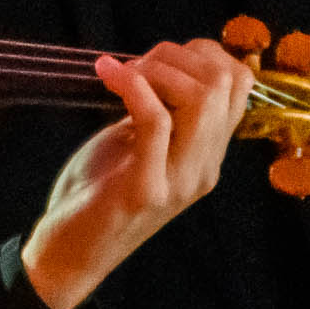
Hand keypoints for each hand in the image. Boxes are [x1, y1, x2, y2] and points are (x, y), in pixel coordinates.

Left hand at [16, 35, 257, 308]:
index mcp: (207, 154)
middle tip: (136, 65)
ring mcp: (179, 180)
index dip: (205, 54)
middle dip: (178, 56)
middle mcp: (204, 167)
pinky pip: (155, 120)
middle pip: (226, 83)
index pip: (240, 85)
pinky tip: (108, 75)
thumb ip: (161, 111)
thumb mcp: (138, 143)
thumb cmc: (97, 193)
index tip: (160, 58)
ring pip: (202, 98)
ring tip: (122, 74)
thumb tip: (163, 63)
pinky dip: (132, 85)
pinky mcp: (145, 190)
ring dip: (157, 69)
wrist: (69, 254)